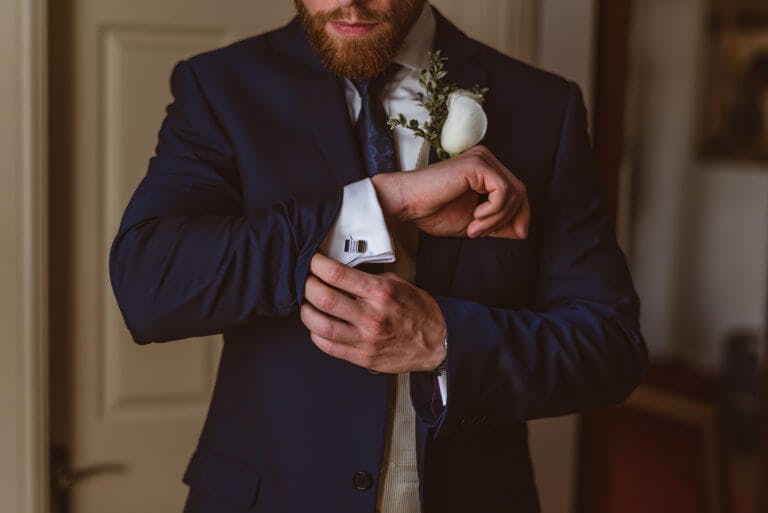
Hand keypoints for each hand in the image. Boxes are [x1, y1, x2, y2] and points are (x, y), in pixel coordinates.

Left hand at [300, 253, 446, 373]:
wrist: (438, 344)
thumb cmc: (419, 312)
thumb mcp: (398, 284)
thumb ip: (370, 278)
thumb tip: (343, 271)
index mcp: (380, 293)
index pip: (338, 275)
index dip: (317, 265)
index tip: (312, 261)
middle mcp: (371, 316)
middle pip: (324, 298)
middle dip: (307, 285)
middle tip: (306, 280)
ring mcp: (365, 340)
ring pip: (320, 325)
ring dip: (306, 311)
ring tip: (307, 304)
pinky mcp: (362, 357)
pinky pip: (328, 346)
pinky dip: (316, 334)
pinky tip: (317, 325)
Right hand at [372, 145, 529, 238]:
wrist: (407, 204)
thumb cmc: (433, 212)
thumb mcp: (476, 223)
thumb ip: (499, 224)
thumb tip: (525, 231)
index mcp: (486, 170)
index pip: (518, 192)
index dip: (517, 216)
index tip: (494, 234)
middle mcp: (486, 159)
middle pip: (521, 192)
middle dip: (508, 219)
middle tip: (479, 233)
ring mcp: (483, 159)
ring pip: (515, 192)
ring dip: (497, 218)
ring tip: (474, 229)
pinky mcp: (478, 164)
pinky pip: (503, 191)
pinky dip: (493, 211)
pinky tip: (474, 219)